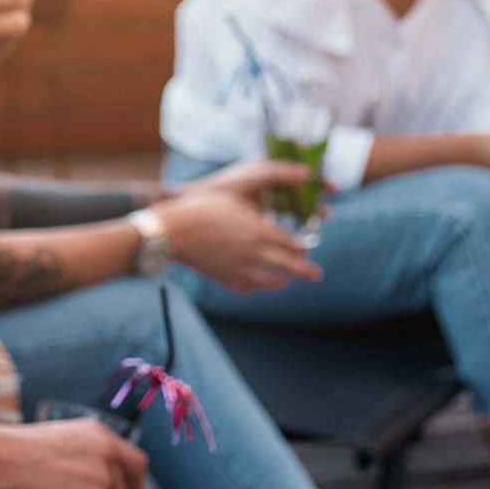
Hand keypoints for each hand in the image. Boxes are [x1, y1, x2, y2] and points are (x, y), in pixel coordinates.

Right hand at [154, 162, 322, 291]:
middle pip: (287, 266)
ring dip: (280, 281)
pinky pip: (245, 287)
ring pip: (269, 282)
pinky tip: (253, 283)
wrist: (173, 230)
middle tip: (316, 274)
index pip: (290, 244)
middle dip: (305, 271)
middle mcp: (253, 253)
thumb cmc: (201, 208)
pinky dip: (253, 286)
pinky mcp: (224, 278)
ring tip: (284, 281)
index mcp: (258, 231)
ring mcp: (239, 268)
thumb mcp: (234, 201)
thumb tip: (270, 216)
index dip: (301, 247)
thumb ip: (256, 211)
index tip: (306, 247)